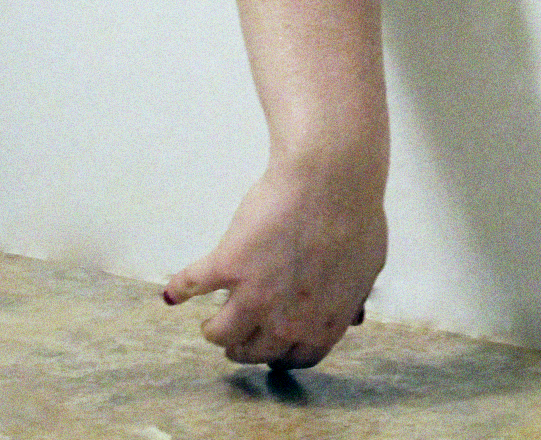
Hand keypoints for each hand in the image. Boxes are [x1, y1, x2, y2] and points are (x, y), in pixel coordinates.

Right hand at [163, 159, 386, 368]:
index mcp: (324, 322)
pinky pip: (193, 285)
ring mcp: (254, 296)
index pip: (298, 359)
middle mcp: (287, 320)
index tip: (272, 354)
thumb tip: (354, 314)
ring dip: (215, 331)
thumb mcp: (367, 268)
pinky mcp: (228, 266)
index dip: (281, 357)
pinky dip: (179, 289)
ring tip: (210, 324)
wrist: (330, 181)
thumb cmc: (354, 215)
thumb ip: (353, 298)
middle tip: (237, 341)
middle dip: (245, 349)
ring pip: (221, 333)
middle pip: (257, 353)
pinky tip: (172, 294)